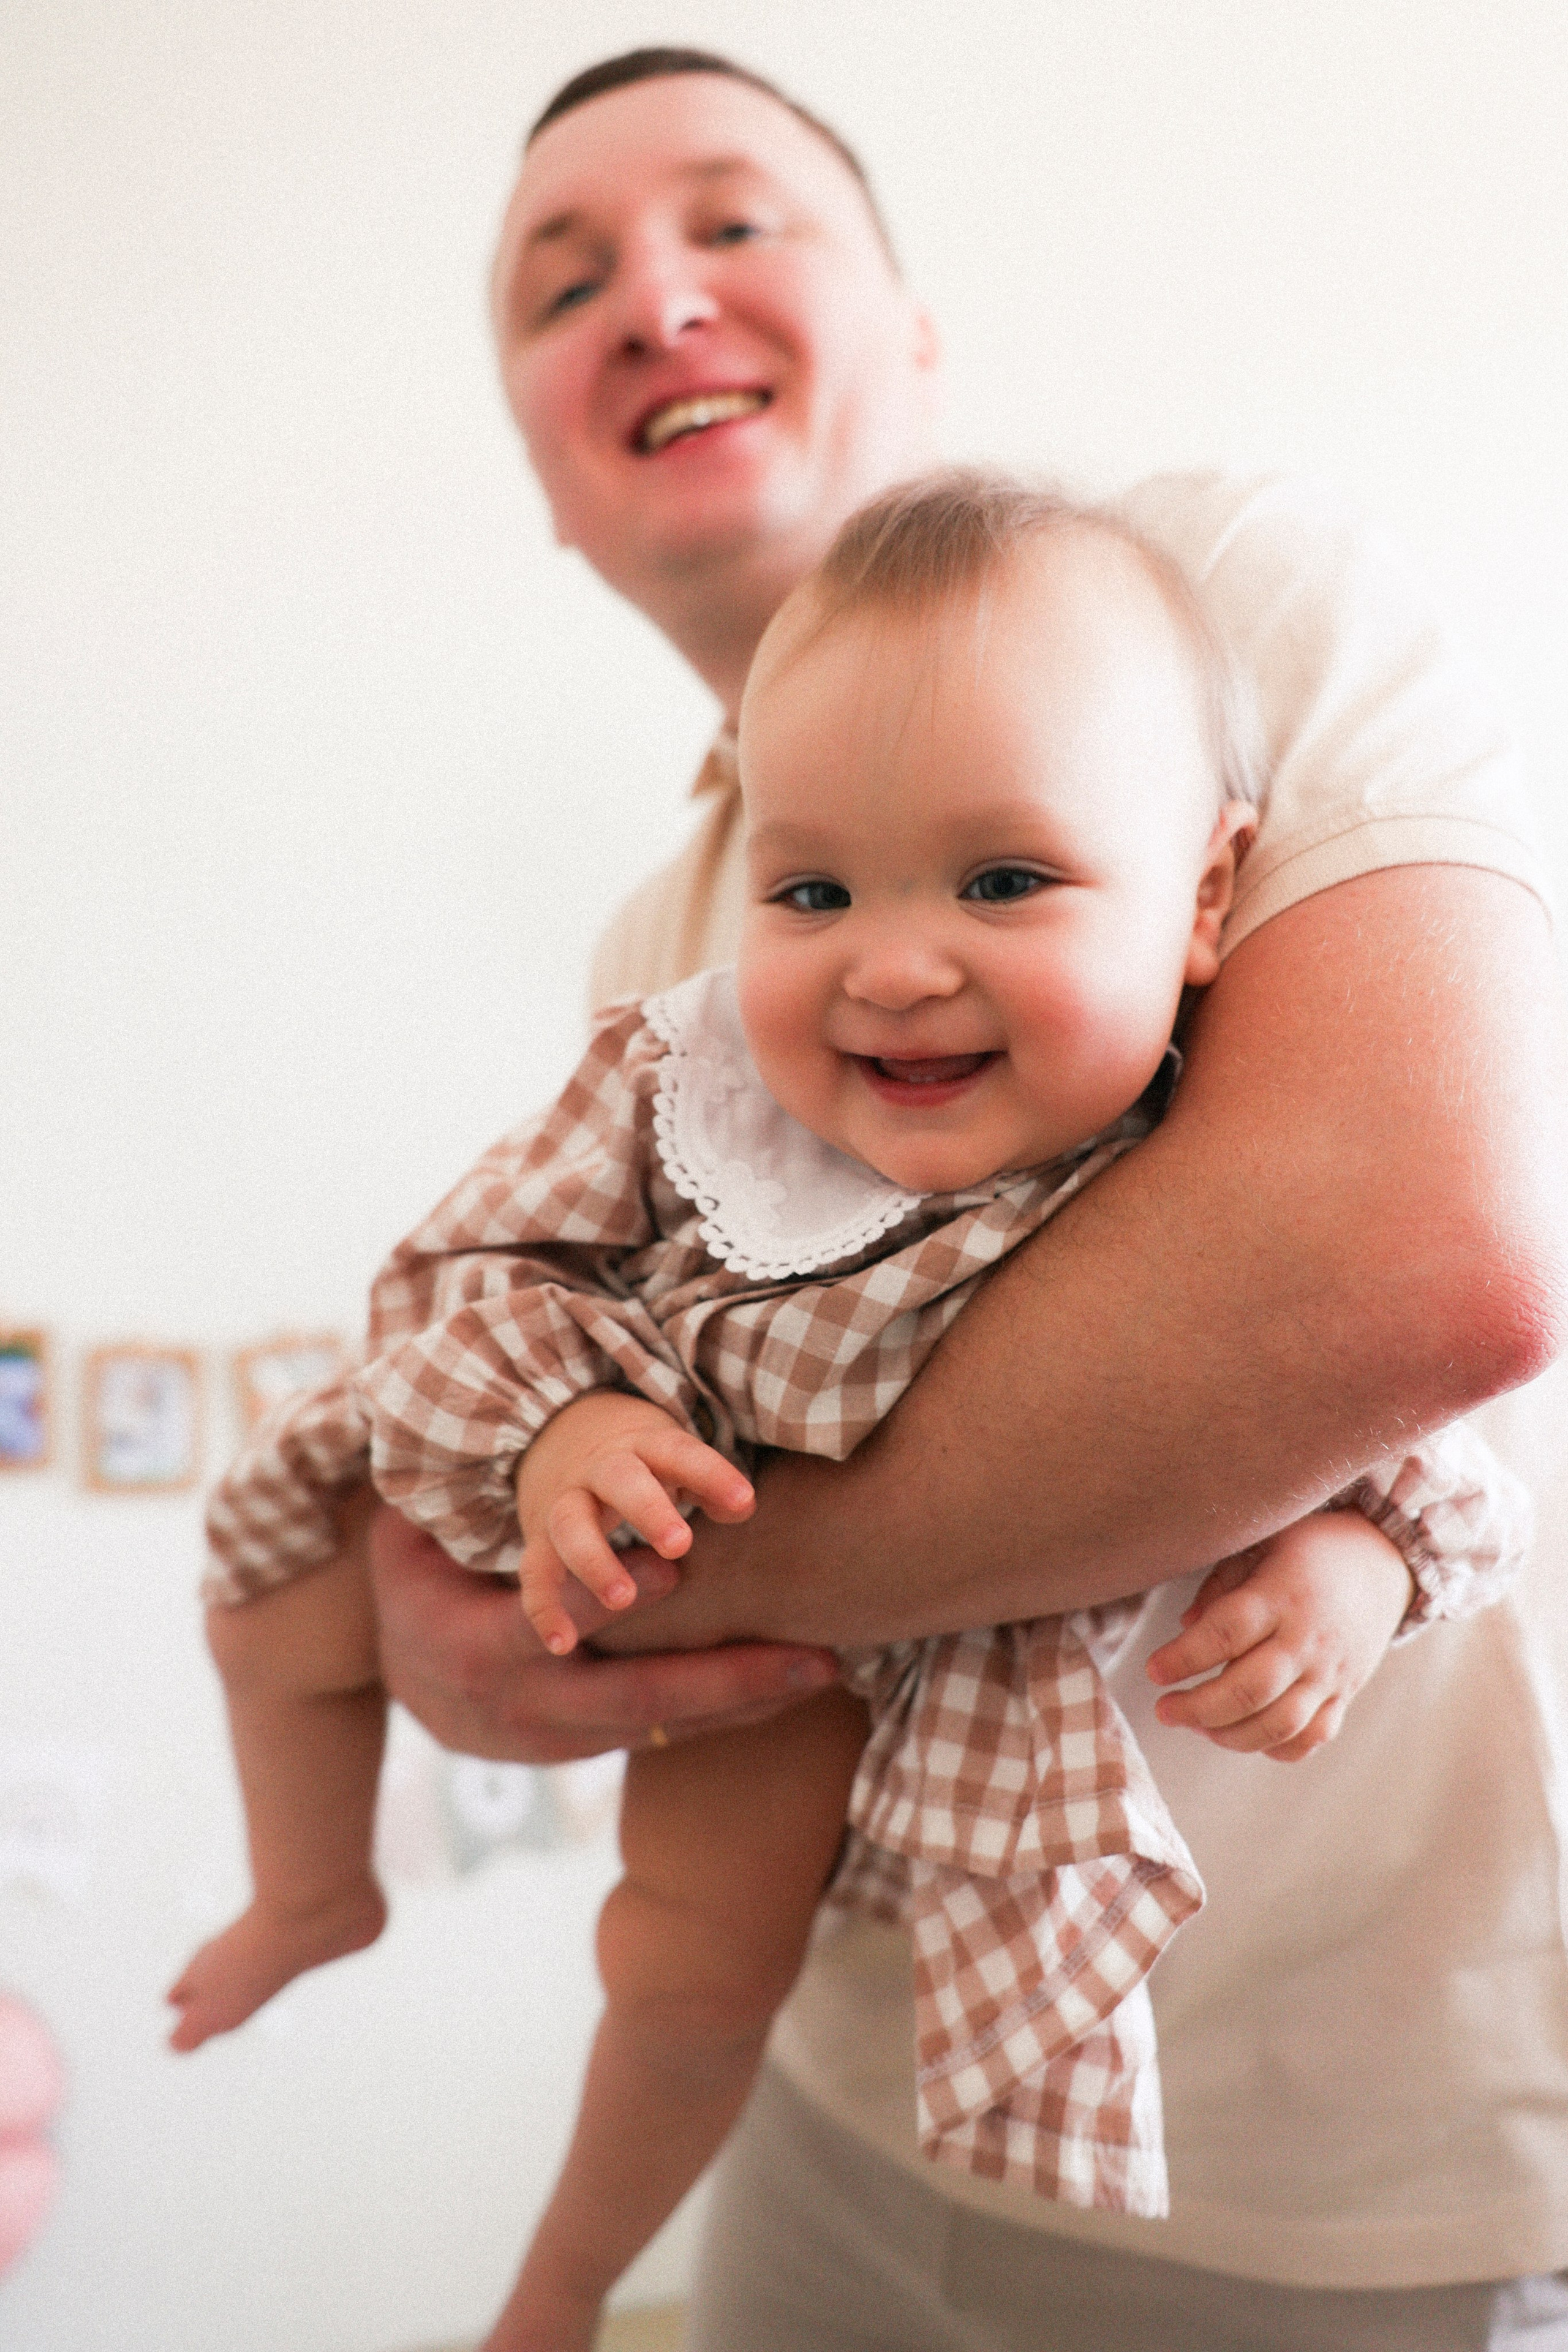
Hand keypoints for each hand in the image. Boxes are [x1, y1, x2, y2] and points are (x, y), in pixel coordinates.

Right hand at [367, 1503, 834, 1763]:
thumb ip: (447, 1514)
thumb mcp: (411, 1548)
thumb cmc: (416, 1587)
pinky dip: (728, 1715)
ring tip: (821, 1670)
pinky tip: (787, 1691)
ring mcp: (565, 1739)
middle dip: (727, 1678)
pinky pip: (669, 1732)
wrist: (404, 1687)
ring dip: (746, 1701)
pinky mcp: (591, 1747)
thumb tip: (441, 1441)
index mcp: (480, 1652)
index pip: (549, 1626)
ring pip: (666, 1724)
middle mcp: (530, 1709)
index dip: (606, 1599)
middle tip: (809, 1657)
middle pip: (637, 1697)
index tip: (672, 1566)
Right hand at [515, 1392, 755, 1655]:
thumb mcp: (673, 1460)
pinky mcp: (539, 1538)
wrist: (555, 1432)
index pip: (679, 1452)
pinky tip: (564, 1643)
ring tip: (623, 1598)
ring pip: (570, 1525)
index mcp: (644, 1445)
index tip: (743, 1501)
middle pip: (620, 1479)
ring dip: (594, 1560)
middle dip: (648, 1509)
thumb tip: (741, 1509)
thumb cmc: (640, 1462)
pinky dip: (545, 1607)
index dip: (711, 1473)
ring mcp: (565, 1501)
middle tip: (679, 1544)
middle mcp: (601, 1469)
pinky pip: (536, 1571)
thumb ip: (708, 1484)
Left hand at [1144, 1511, 1414, 1760]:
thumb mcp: (1263, 1545)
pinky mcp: (1345, 1694)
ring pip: (1279, 1724)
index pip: (1227, 1633)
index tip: (1152, 1670)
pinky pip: (1312, 1737)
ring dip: (1229, 1735)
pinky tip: (1244, 1735)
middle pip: (1249, 1689)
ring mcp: (1330, 1673)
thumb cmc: (1310, 1549)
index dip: (1184, 1657)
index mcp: (1282, 1594)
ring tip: (1197, 1726)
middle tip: (1164, 1709)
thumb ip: (1220, 1585)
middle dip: (1197, 1708)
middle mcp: (1307, 1639)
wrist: (1382, 1563)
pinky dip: (1275, 1747)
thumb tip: (1184, 1627)